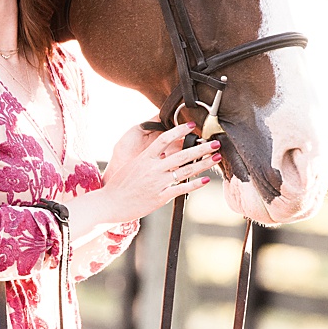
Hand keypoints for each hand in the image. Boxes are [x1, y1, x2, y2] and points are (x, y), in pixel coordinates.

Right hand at [82, 123, 219, 227]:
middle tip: (215, 142)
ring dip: (204, 163)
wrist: (111, 203)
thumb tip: (164, 151)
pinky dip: (195, 184)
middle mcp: (153, 169)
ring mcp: (158, 183)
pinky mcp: (160, 197)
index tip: (191, 125)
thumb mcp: (134, 165)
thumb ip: (149, 158)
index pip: (164, 139)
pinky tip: (206, 180)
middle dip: (201, 148)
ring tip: (216, 157)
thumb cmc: (121, 185)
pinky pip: (181, 189)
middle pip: (182, 155)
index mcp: (145, 158)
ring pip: (185, 171)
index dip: (179, 130)